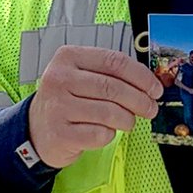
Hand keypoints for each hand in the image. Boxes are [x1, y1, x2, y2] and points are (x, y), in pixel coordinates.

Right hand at [28, 46, 162, 168]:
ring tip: (127, 122)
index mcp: (68, 57)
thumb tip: (149, 85)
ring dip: (127, 120)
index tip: (155, 88)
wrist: (37, 129)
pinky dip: (109, 135)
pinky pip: (100, 134)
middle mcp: (59, 79)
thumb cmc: (67, 100)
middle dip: (140, 100)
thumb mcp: (81, 77)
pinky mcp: (60, 133)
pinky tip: (104, 132)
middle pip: (113, 88)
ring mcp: (57, 106)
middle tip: (151, 109)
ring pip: (109, 112)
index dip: (141, 76)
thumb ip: (110, 75)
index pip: (114, 61)